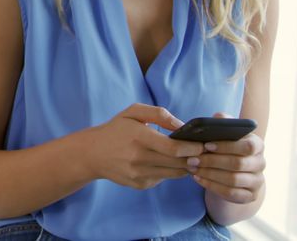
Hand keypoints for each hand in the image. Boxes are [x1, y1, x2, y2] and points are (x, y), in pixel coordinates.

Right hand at [86, 103, 204, 189]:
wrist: (92, 153)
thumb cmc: (116, 129)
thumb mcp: (133, 112)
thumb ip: (159, 114)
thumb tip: (182, 126)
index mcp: (139, 137)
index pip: (174, 148)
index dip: (192, 148)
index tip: (203, 145)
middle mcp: (139, 158)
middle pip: (178, 163)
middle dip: (194, 158)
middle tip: (204, 153)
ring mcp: (139, 174)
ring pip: (174, 174)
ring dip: (186, 166)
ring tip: (190, 157)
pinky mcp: (139, 184)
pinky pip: (163, 179)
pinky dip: (169, 172)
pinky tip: (167, 163)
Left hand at [187, 112, 264, 203]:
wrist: (232, 171)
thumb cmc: (225, 147)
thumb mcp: (224, 133)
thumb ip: (222, 122)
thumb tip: (218, 117)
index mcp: (257, 144)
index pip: (248, 146)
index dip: (227, 146)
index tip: (206, 145)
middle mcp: (261, 163)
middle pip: (238, 164)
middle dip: (212, 161)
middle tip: (192, 159)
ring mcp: (257, 181)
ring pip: (233, 180)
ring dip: (210, 174)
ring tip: (192, 168)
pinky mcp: (250, 196)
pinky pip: (231, 193)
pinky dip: (212, 186)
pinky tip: (198, 179)